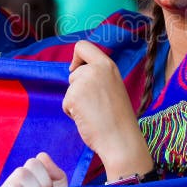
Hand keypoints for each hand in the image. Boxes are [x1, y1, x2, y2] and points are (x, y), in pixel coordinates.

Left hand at [64, 40, 152, 179]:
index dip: (77, 58)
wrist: (121, 139)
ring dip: (76, 101)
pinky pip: (65, 103)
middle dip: (78, 87)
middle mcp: (95, 69)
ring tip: (93, 112)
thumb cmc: (119, 117)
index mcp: (108, 65)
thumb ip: (98, 75)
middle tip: (95, 104)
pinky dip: (72, 113)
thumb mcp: (113, 85)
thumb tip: (76, 71)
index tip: (76, 69)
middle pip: (74, 72)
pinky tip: (87, 119)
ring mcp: (83, 82)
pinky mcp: (73, 97)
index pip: (83, 46)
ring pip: (70, 89)